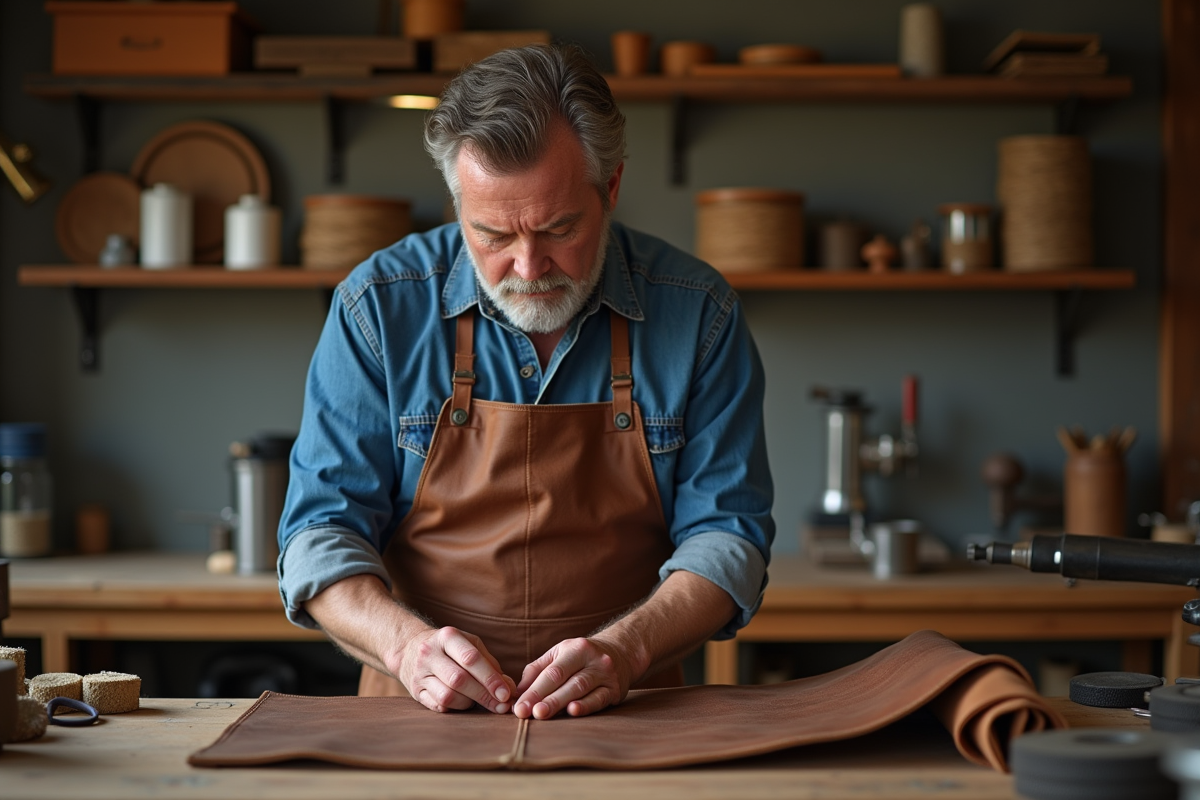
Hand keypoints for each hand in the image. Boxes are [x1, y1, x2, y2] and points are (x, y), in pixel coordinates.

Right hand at [395, 626, 516, 713]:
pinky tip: (463, 704)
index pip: (471, 659)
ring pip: (448, 696)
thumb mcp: (470, 646)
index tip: (506, 694)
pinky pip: (438, 706)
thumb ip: (491, 664)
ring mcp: (420, 673)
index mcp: (447, 637)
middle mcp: (430, 653)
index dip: (490, 678)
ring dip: (469, 703)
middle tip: (501, 706)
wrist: (410, 649)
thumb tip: (509, 688)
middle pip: (459, 679)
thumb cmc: (450, 649)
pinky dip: (455, 708)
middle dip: (484, 695)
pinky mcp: (415, 692)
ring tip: (477, 700)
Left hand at [512, 637, 636, 718]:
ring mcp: (606, 674)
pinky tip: (573, 712)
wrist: (622, 653)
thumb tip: (517, 694)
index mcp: (575, 649)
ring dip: (559, 703)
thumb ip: (537, 671)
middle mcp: (592, 659)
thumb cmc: (581, 657)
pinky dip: (585, 706)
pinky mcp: (615, 690)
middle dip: (543, 698)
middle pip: (565, 680)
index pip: (551, 672)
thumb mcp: (560, 655)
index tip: (519, 707)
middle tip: (526, 713)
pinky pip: (599, 699)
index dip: (533, 690)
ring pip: (580, 689)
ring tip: (541, 714)